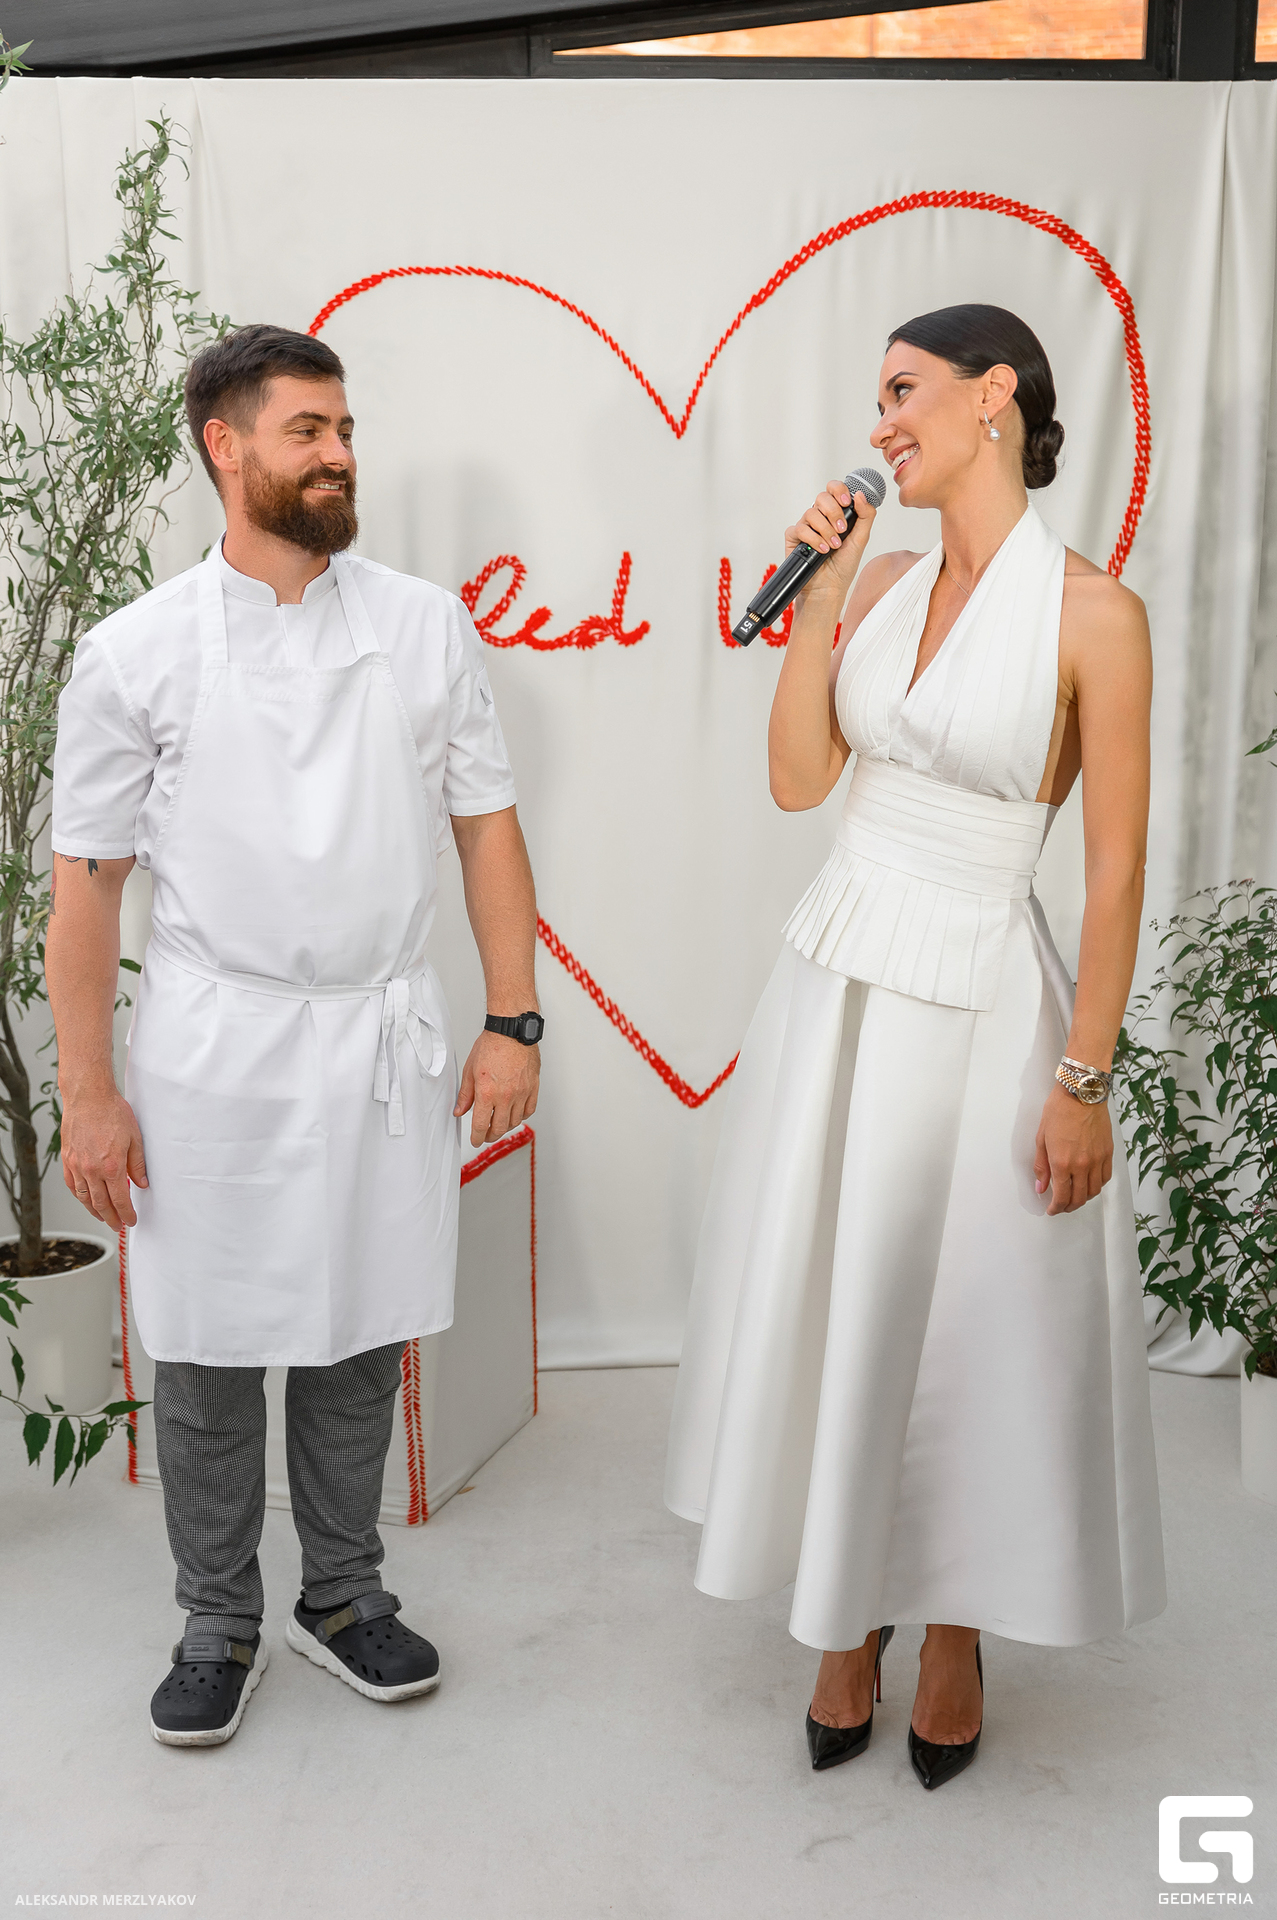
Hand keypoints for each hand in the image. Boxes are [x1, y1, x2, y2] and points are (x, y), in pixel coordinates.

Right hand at [61, 1089, 147, 1230]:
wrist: (88, 1097)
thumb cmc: (112, 1113)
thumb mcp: (134, 1139)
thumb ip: (137, 1165)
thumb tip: (142, 1183)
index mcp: (111, 1166)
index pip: (120, 1200)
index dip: (126, 1213)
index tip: (131, 1220)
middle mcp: (91, 1169)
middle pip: (101, 1204)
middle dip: (111, 1218)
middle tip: (118, 1225)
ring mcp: (76, 1165)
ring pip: (84, 1197)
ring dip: (94, 1211)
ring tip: (103, 1217)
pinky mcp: (67, 1159)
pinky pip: (72, 1185)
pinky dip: (79, 1196)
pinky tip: (86, 1200)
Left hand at [454, 1031, 538, 1147]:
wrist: (512, 1032)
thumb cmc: (492, 1046)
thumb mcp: (470, 1070)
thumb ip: (465, 1094)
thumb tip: (460, 1110)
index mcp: (487, 1092)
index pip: (480, 1125)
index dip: (476, 1137)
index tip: (475, 1140)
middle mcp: (505, 1096)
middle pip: (499, 1128)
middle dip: (490, 1135)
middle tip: (486, 1135)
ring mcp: (521, 1093)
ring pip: (514, 1121)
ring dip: (505, 1127)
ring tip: (498, 1123)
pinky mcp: (533, 1088)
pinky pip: (529, 1110)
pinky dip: (521, 1116)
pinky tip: (514, 1113)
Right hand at [785, 481, 876, 604]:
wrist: (828, 588)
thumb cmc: (843, 566)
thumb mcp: (861, 540)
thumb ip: (865, 515)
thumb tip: (860, 494)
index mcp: (835, 513)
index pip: (834, 490)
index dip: (839, 490)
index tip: (846, 502)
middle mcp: (820, 517)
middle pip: (821, 497)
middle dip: (833, 512)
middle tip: (842, 529)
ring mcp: (806, 527)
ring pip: (811, 513)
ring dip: (825, 529)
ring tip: (833, 545)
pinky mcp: (794, 538)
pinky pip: (799, 529)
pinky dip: (813, 539)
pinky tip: (821, 550)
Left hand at [1033, 1083, 1112, 1215]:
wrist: (1081, 1094)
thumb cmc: (1059, 1111)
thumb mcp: (1041, 1139)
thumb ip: (1041, 1166)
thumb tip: (1041, 1187)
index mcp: (1062, 1163)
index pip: (1061, 1197)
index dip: (1056, 1208)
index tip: (1051, 1209)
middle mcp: (1082, 1165)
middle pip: (1078, 1198)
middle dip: (1068, 1207)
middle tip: (1061, 1207)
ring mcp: (1097, 1160)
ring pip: (1093, 1191)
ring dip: (1083, 1199)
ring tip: (1074, 1197)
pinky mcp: (1108, 1153)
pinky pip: (1105, 1178)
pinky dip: (1096, 1186)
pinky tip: (1089, 1183)